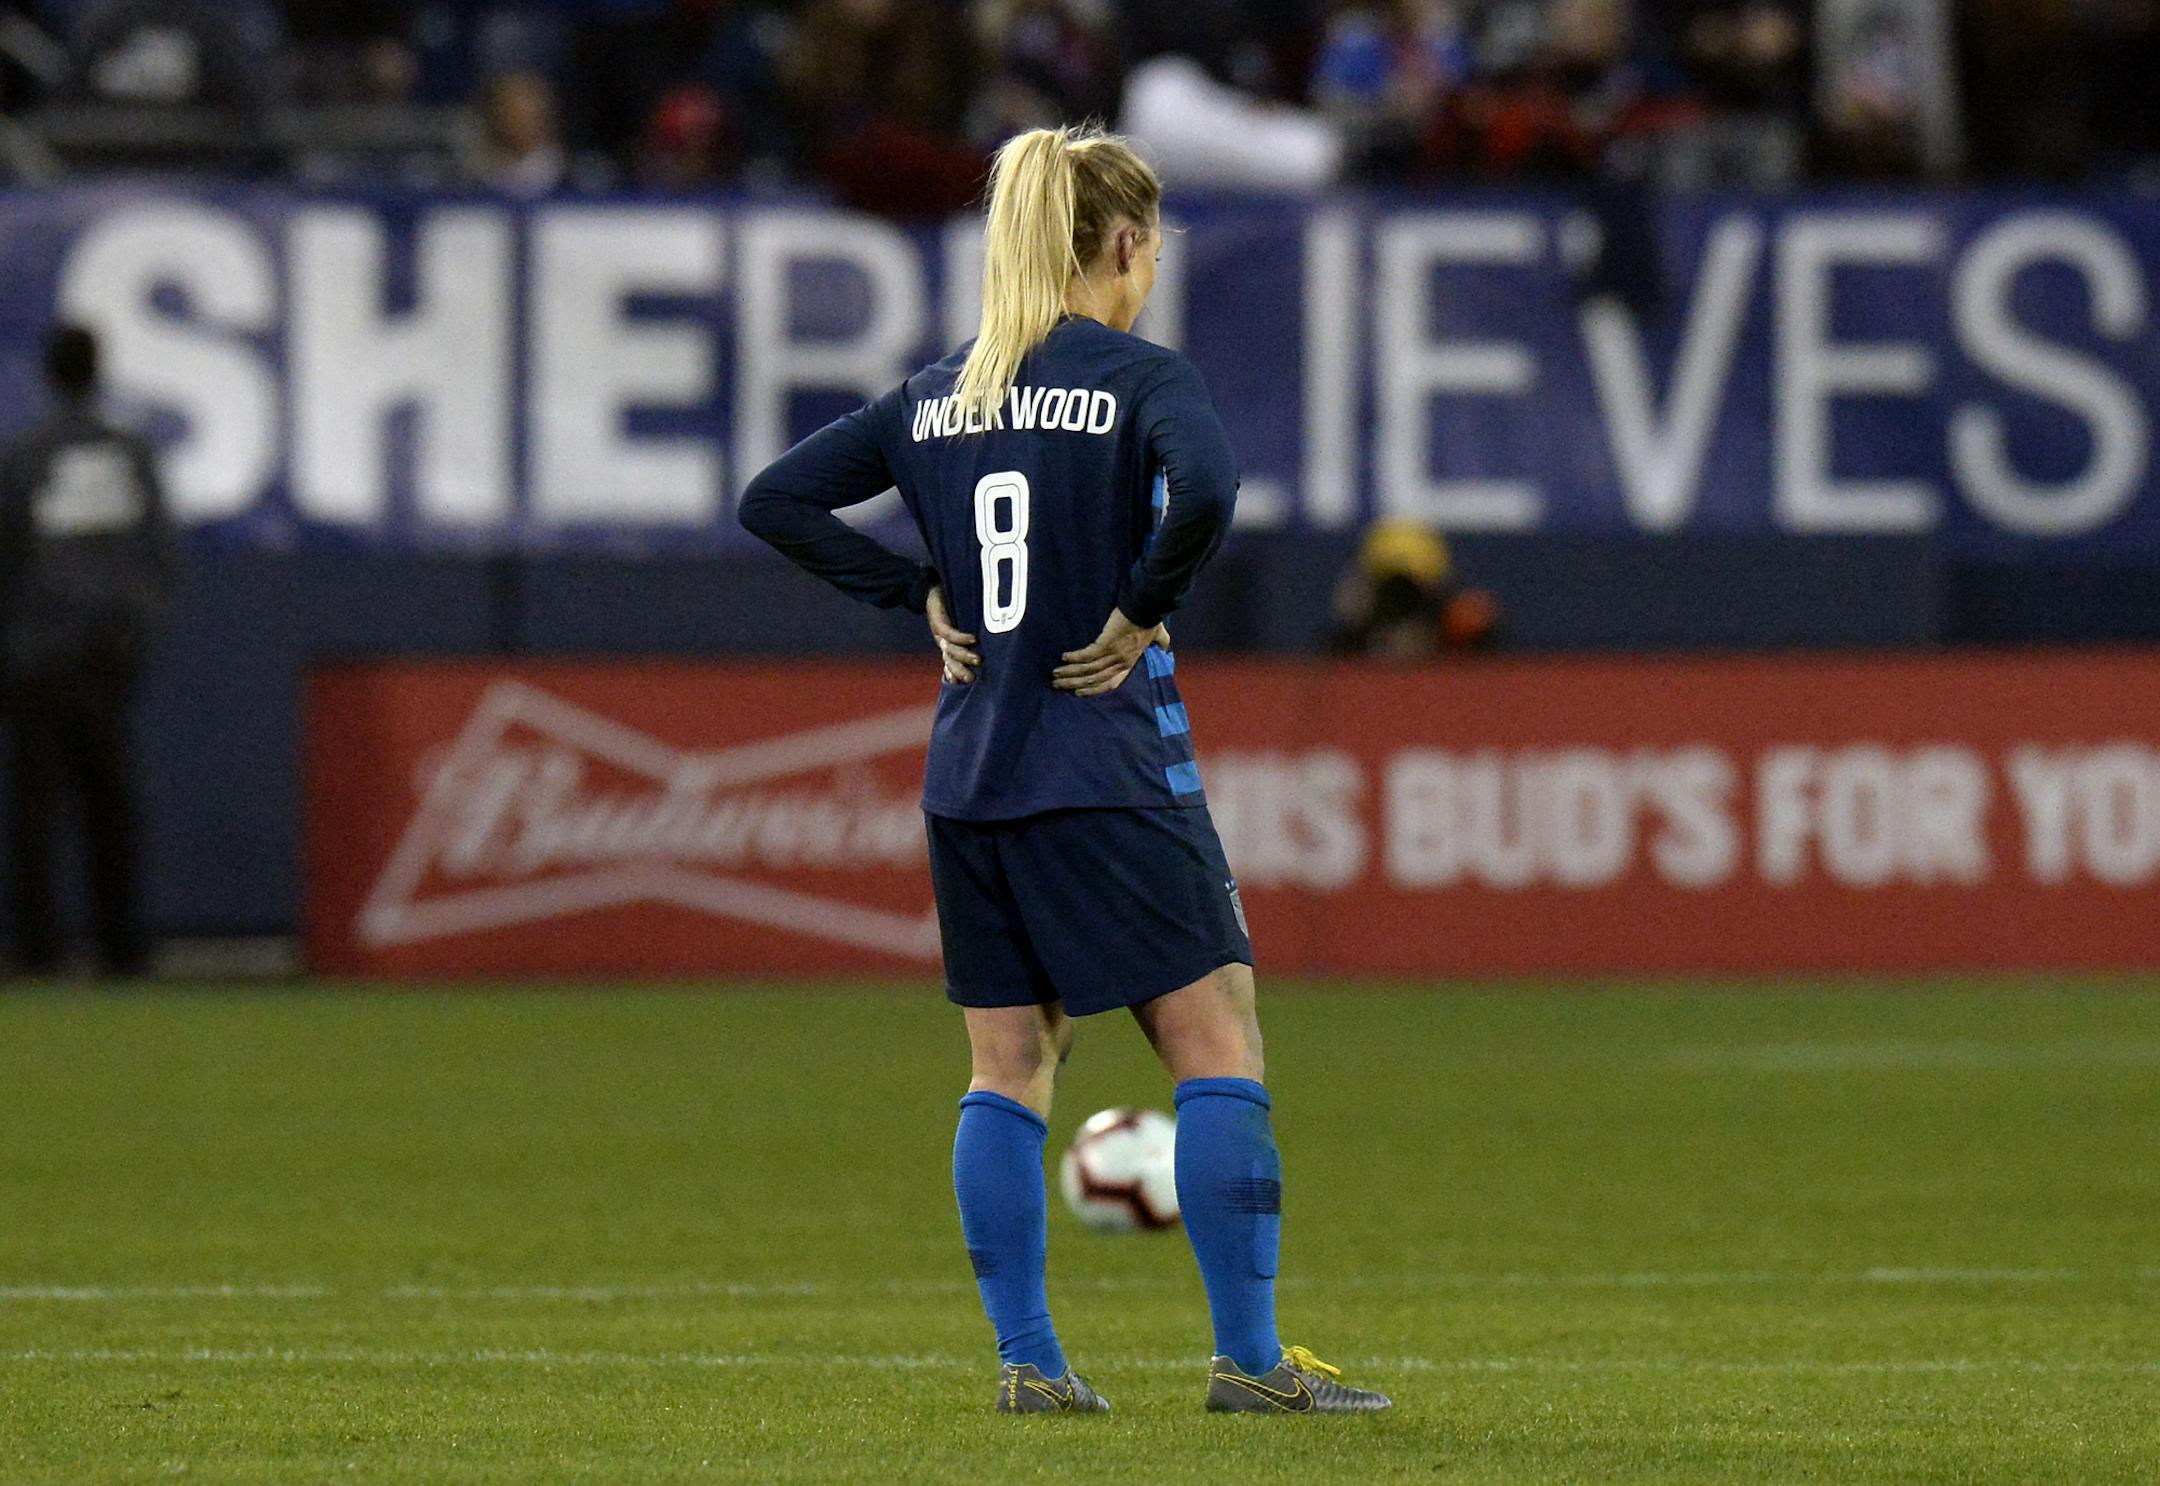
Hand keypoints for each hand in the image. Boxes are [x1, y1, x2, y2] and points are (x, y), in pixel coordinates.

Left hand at [927, 586, 979, 683]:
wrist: (934, 585)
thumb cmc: (955, 603)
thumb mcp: (965, 621)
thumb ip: (977, 635)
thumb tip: (998, 646)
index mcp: (948, 643)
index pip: (950, 664)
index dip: (956, 674)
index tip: (968, 683)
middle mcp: (942, 640)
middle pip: (950, 660)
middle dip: (961, 670)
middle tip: (973, 678)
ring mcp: (939, 631)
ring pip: (950, 650)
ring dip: (964, 656)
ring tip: (979, 660)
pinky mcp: (938, 619)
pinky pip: (949, 633)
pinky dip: (961, 638)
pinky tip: (973, 639)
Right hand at [1052, 609, 1169, 696]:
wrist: (1147, 606)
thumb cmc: (1150, 619)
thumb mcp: (1157, 634)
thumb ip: (1160, 642)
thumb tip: (1164, 646)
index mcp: (1130, 663)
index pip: (1111, 683)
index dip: (1095, 689)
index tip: (1080, 692)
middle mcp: (1120, 662)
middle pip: (1094, 679)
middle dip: (1075, 683)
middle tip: (1057, 685)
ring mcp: (1113, 654)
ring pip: (1088, 670)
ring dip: (1070, 673)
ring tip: (1055, 674)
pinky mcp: (1106, 643)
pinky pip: (1087, 655)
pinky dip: (1075, 657)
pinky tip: (1064, 658)